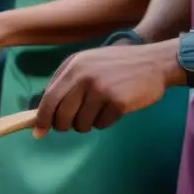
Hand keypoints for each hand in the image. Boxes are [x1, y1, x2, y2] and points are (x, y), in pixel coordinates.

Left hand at [33, 41, 182, 135]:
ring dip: (88, 123)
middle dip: (64, 126)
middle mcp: (84, 77)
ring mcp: (101, 90)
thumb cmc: (117, 65)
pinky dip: (105, 122)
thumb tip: (44, 110)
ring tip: (99, 110)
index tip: (39, 131)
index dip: (42, 118)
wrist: (154, 62)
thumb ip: (66, 82)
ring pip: (81, 124)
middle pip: (62, 116)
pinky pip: (101, 125)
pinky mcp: (118, 103)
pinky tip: (115, 108)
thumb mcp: (88, 63)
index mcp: (73, 66)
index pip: (48, 98)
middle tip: (74, 124)